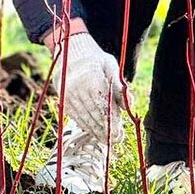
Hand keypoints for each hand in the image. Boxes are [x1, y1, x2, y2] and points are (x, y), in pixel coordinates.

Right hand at [50, 29, 125, 148]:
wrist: (71, 52)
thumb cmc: (96, 60)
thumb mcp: (111, 66)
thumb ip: (120, 86)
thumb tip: (130, 105)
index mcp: (91, 79)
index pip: (103, 106)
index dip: (112, 121)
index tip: (120, 132)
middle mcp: (78, 88)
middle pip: (94, 115)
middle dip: (106, 129)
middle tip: (117, 139)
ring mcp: (69, 95)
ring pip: (84, 118)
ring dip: (96, 131)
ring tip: (108, 141)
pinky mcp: (64, 101)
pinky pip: (76, 117)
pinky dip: (86, 126)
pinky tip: (95, 133)